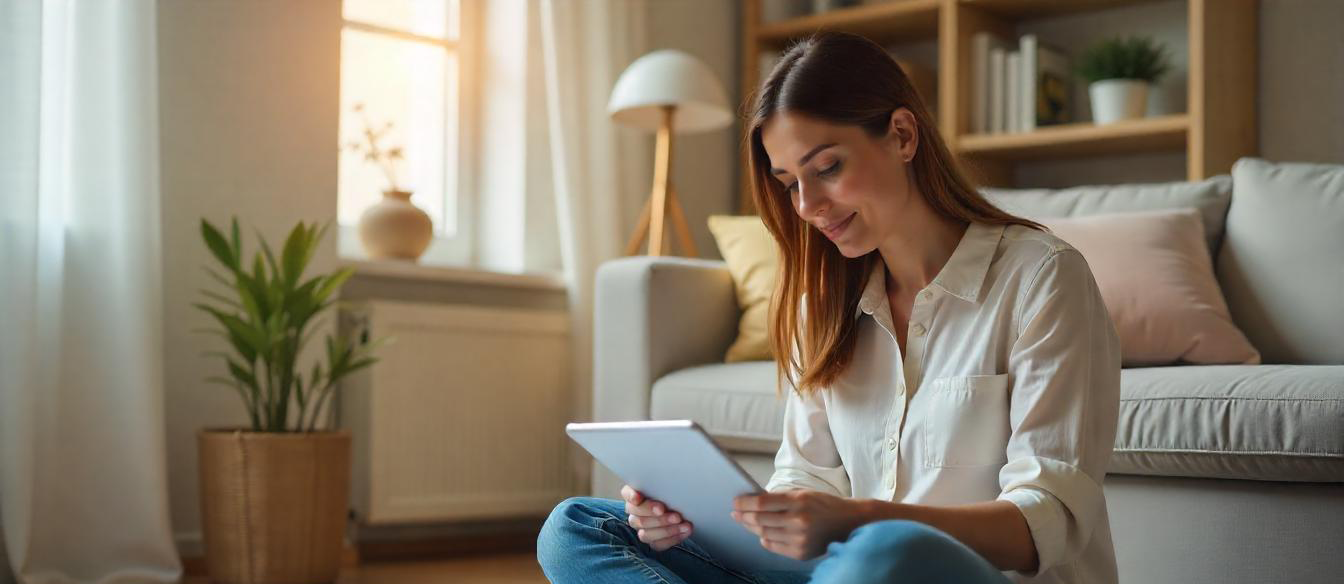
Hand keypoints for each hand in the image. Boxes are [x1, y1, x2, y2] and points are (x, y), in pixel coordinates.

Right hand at [621, 484, 692, 551]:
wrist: (684, 504)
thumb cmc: (673, 489)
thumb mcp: (669, 483)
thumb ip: (664, 482)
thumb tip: (671, 473)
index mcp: (634, 494)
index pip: (627, 494)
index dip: (631, 497)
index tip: (639, 498)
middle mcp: (634, 512)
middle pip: (638, 519)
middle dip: (658, 518)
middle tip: (676, 515)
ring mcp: (641, 528)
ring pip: (646, 534)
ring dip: (667, 530)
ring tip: (684, 524)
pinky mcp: (652, 541)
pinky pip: (658, 544)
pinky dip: (672, 539)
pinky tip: (685, 531)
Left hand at [731, 490, 864, 559]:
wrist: (848, 523)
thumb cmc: (824, 505)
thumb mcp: (803, 493)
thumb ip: (779, 498)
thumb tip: (753, 501)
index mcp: (798, 501)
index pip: (762, 503)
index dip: (744, 503)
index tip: (735, 502)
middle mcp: (798, 521)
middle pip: (760, 520)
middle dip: (743, 516)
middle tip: (735, 513)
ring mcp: (799, 539)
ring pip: (764, 534)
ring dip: (751, 527)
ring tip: (746, 522)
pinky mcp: (800, 553)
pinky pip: (773, 546)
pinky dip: (765, 539)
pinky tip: (762, 534)